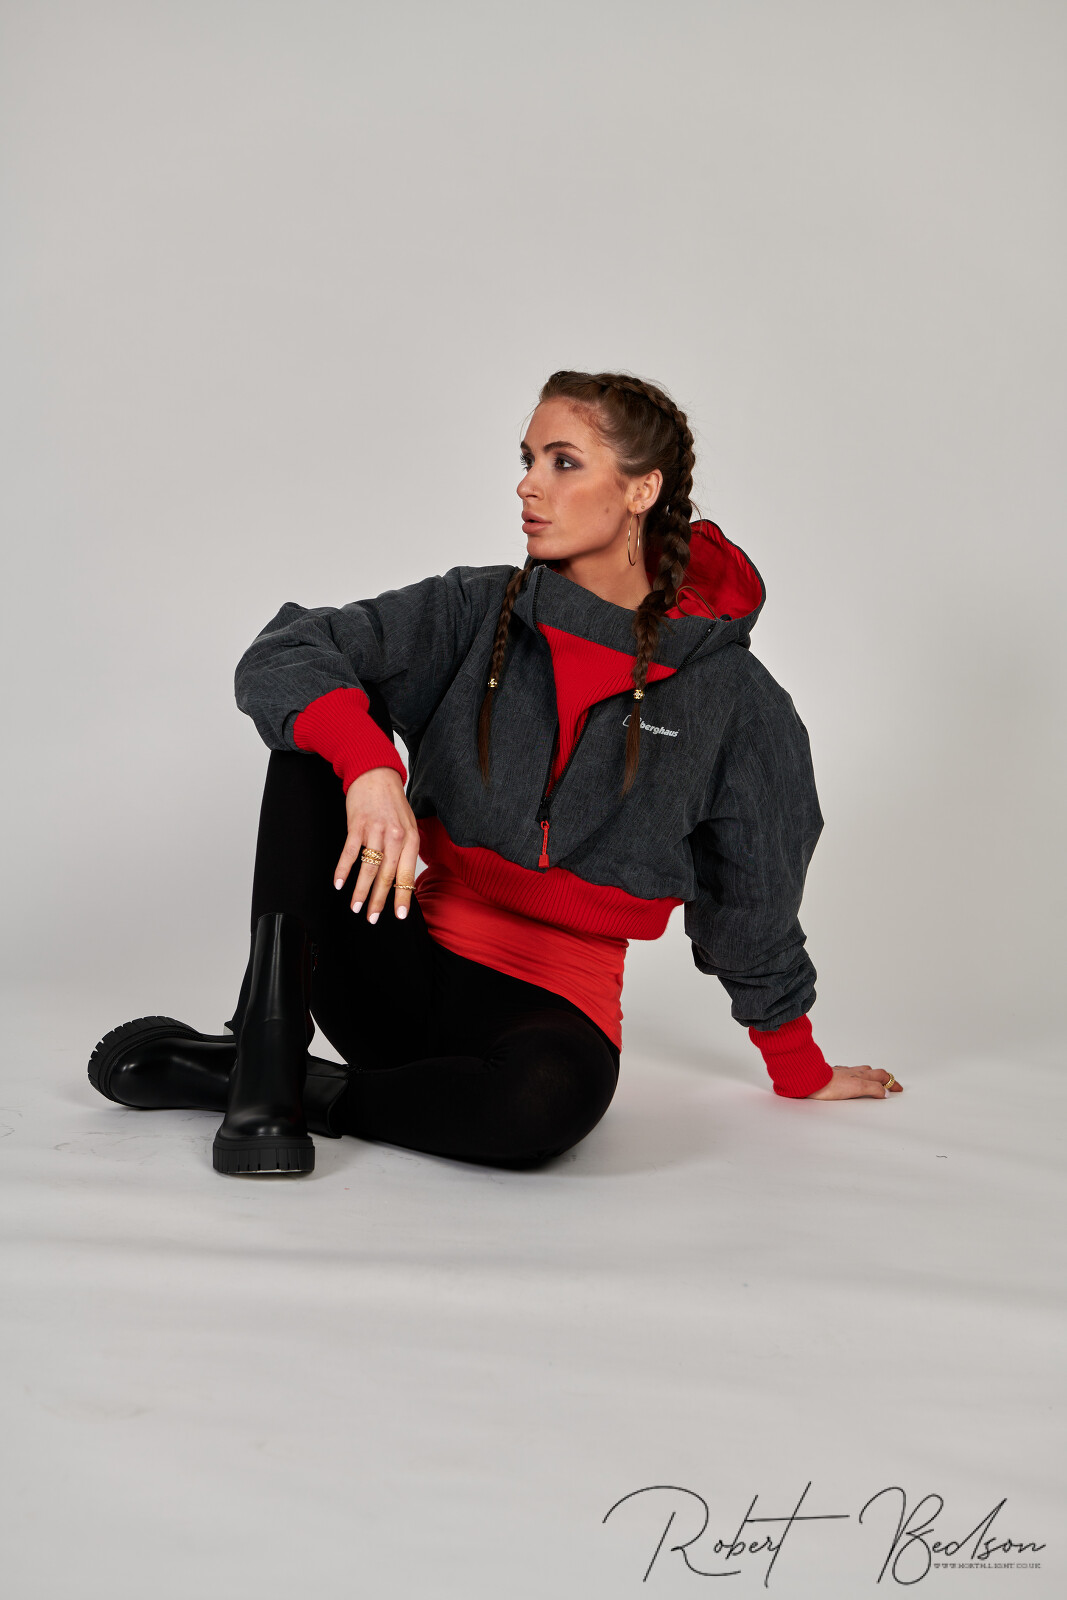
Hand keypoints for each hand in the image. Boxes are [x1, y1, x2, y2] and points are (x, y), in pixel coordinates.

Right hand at [333, 766, 420, 922]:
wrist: (376, 774)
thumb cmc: (392, 803)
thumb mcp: (408, 825)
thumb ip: (406, 850)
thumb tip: (402, 879)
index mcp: (411, 839)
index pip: (407, 875)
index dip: (402, 897)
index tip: (398, 916)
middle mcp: (395, 836)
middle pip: (386, 875)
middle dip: (379, 901)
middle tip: (372, 919)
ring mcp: (376, 831)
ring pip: (368, 868)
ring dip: (360, 891)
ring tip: (355, 907)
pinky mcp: (357, 825)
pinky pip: (350, 852)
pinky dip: (343, 870)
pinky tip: (338, 883)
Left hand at [807, 1065, 902, 1099]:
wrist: (809, 1081)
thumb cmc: (829, 1085)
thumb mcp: (857, 1087)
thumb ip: (872, 1088)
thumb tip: (885, 1091)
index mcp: (861, 1076)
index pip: (881, 1076)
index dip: (892, 1083)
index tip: (898, 1089)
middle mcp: (853, 1072)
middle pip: (873, 1072)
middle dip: (884, 1078)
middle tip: (891, 1084)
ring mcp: (842, 1073)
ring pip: (860, 1071)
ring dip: (870, 1075)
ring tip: (874, 1079)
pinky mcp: (832, 1077)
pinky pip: (847, 1074)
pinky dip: (854, 1076)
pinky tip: (850, 1080)